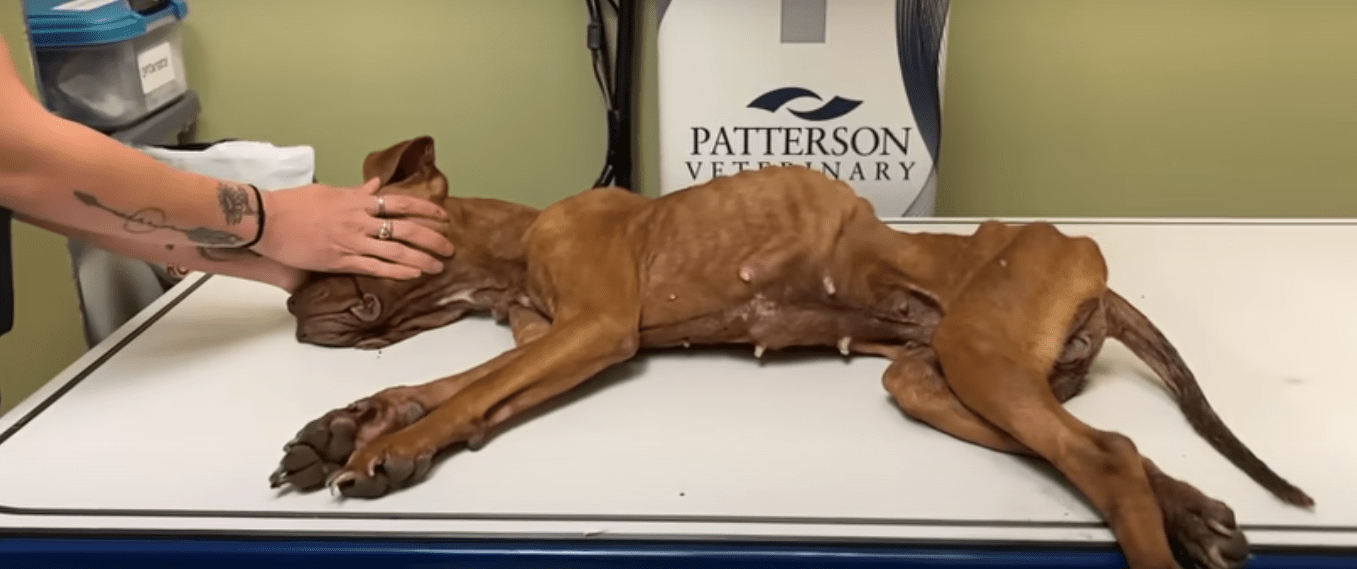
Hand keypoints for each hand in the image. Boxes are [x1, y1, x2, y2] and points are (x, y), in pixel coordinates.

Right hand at [250, 178, 455, 279]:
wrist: (266, 220)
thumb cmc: (292, 204)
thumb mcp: (328, 191)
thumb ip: (355, 191)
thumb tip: (375, 185)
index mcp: (357, 202)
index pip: (401, 203)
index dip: (426, 209)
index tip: (443, 216)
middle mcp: (359, 221)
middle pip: (406, 229)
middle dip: (432, 239)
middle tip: (449, 247)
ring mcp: (350, 242)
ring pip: (395, 251)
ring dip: (421, 259)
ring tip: (439, 267)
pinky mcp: (339, 260)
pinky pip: (374, 268)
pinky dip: (396, 272)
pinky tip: (413, 275)